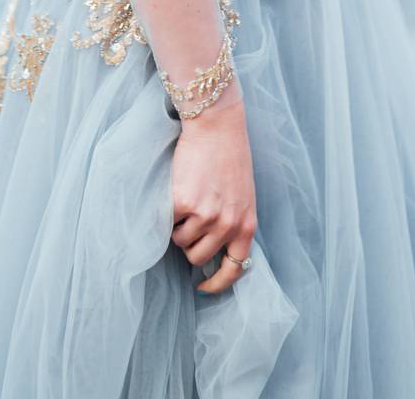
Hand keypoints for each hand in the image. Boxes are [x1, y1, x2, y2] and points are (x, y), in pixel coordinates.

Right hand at [169, 86, 256, 294]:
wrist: (217, 126)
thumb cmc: (229, 157)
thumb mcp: (242, 196)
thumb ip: (232, 223)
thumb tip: (214, 253)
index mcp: (247, 225)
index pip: (234, 270)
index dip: (216, 284)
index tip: (203, 287)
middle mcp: (228, 225)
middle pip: (197, 258)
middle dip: (190, 244)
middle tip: (190, 220)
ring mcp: (205, 215)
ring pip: (180, 241)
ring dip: (178, 225)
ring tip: (187, 196)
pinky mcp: (183, 203)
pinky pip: (167, 222)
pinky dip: (168, 210)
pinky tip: (178, 188)